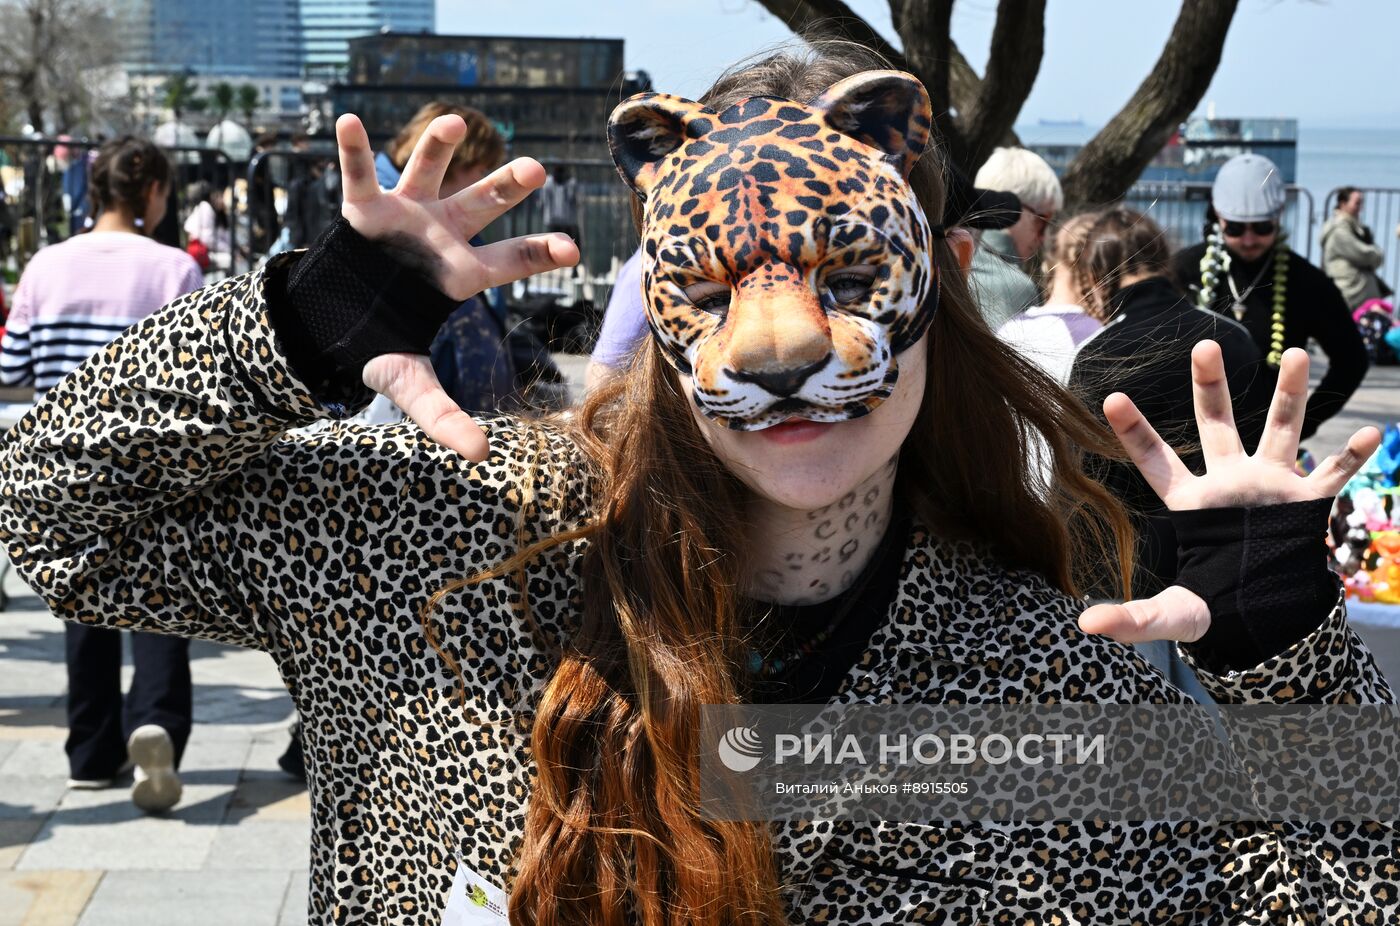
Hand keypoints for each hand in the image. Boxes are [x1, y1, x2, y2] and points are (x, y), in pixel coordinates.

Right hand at [334, 113, 578, 460]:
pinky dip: (351, 149)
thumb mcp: (410, 385)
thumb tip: (479, 455)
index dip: (540, 253)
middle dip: (508, 187)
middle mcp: (442, 236)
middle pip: (483, 205)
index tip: (574, 249)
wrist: (332, 321)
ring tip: (457, 123)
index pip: (511, 261)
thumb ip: (443, 416)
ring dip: (440, 146)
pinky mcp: (363, 207)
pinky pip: (356, 174)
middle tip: (539, 169)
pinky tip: (347, 120)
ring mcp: (405, 215)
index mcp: (461, 275)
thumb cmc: (383, 343)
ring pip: (428, 172)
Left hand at [1080, 341, 1378, 643]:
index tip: (1112, 398)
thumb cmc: (1214, 606)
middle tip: (1204, 344)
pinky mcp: (1307, 504)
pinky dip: (1353, 455)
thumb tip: (1087, 626)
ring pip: (1280, 428)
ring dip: (1289, 393)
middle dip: (1210, 385)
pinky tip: (1373, 434)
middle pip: (1216, 423)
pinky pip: (1334, 474)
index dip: (1135, 432)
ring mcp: (1270, 486)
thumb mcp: (1174, 615)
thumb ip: (1134, 618)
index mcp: (1191, 503)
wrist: (1266, 612)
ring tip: (1294, 352)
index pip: (1155, 462)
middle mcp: (1229, 482)